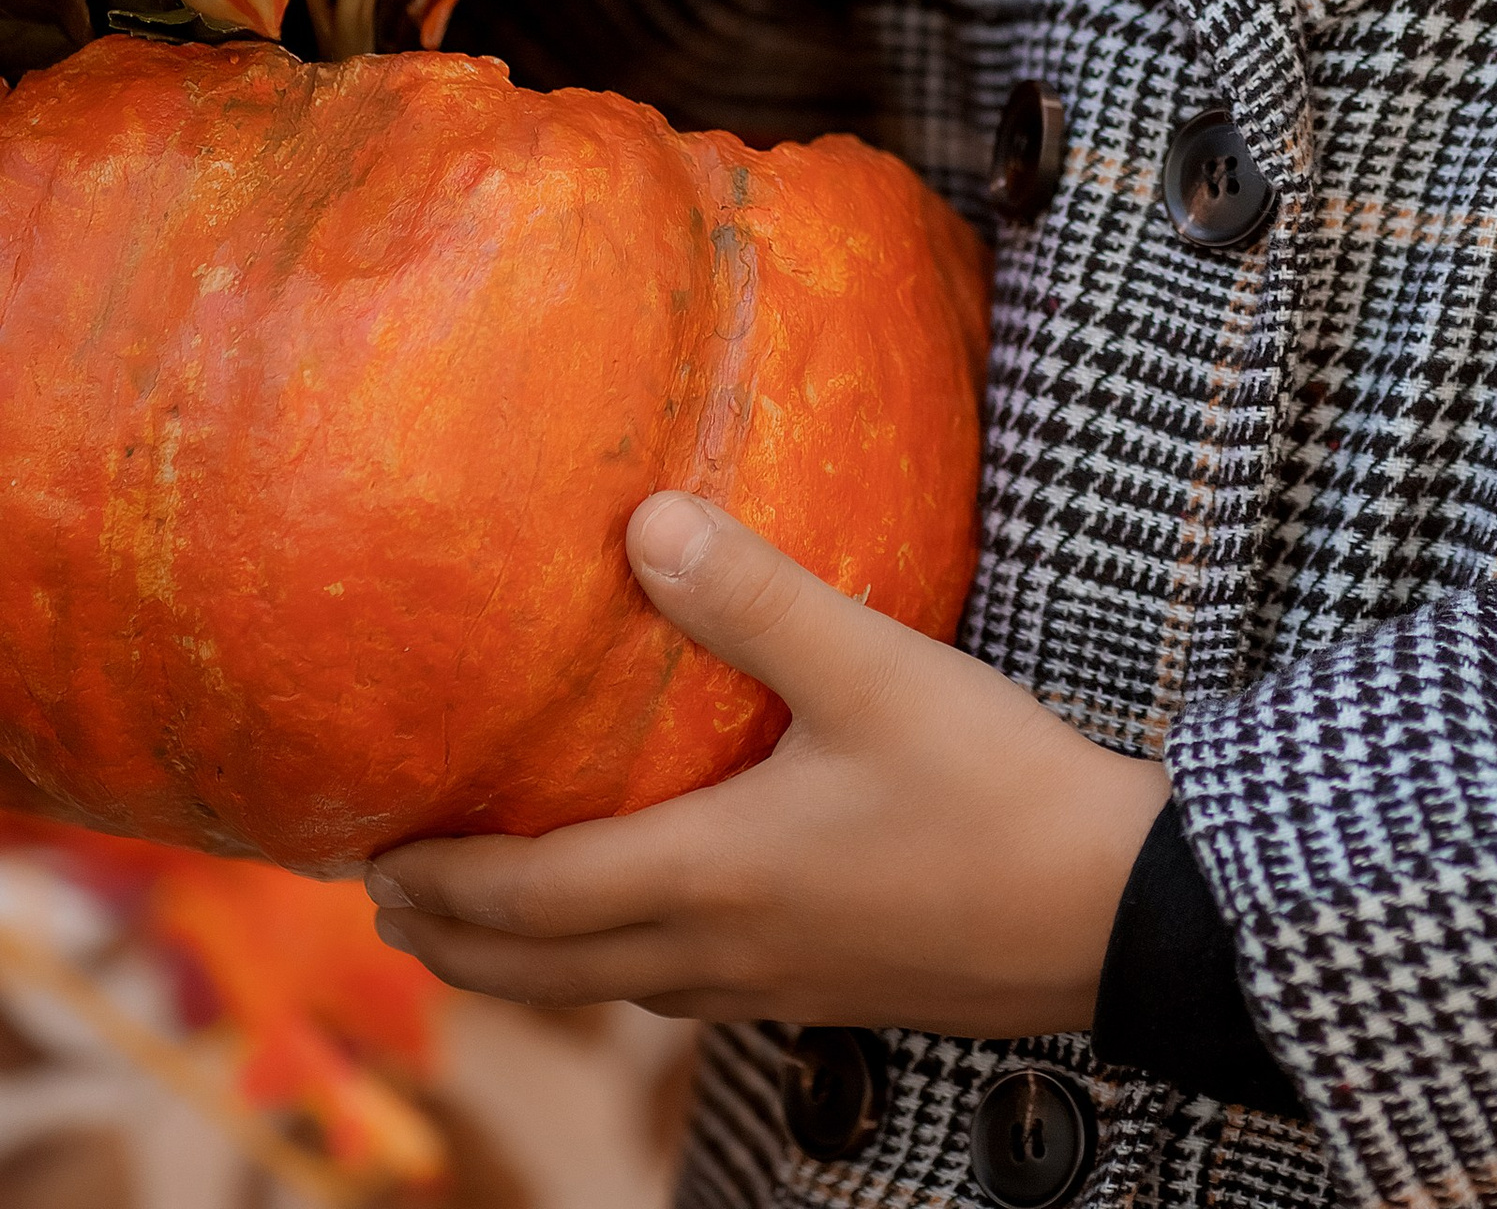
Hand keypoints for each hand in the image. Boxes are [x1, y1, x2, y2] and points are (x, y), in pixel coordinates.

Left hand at [365, 492, 1169, 1031]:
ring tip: (491, 915)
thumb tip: (642, 523)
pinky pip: (680, 990)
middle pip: (545, 969)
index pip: (527, 901)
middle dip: (454, 939)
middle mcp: (720, 950)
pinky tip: (653, 923)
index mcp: (709, 876)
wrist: (1116, 915)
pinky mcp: (828, 989)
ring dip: (531, 958)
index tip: (364, 856)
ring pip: (612, 987)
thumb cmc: (996, 790)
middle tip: (388, 901)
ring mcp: (774, 984)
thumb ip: (756, 597)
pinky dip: (618, 964)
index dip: (436, 882)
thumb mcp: (875, 669)